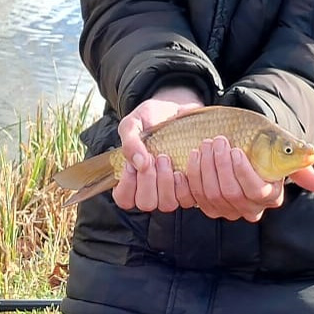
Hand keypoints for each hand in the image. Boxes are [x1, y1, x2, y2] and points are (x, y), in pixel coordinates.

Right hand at [112, 86, 203, 211]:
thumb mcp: (134, 124)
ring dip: (166, 182)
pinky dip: (186, 182)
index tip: (132, 164)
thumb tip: (138, 163)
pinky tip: (184, 163)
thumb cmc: (151, 118)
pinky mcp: (189, 188)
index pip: (124, 199)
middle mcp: (150, 189)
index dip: (128, 185)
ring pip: (167, 204)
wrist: (178, 109)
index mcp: (131, 179)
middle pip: (146, 203)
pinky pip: (188, 198)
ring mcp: (170, 191)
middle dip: (149, 181)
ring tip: (167, 158)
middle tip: (154, 157)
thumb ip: (130, 142)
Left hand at [182, 136, 313, 221]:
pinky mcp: (204, 205)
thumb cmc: (262, 147)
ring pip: (210, 195)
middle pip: (229, 193)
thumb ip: (299, 163)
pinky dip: (188, 178)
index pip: (255, 191)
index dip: (243, 172)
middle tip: (217, 141)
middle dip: (220, 165)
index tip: (236, 150)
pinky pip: (192, 197)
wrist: (239, 145)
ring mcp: (224, 209)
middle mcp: (247, 208)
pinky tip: (190, 159)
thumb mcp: (281, 150)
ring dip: (203, 167)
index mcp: (269, 195)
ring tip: (204, 145)